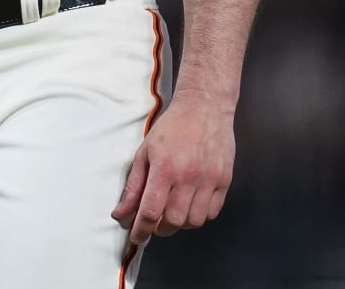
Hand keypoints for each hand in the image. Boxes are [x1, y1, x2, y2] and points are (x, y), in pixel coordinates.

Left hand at [111, 94, 235, 246]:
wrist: (205, 107)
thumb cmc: (172, 127)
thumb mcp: (145, 151)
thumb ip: (133, 185)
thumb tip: (121, 212)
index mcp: (165, 169)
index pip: (151, 211)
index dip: (141, 230)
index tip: (136, 237)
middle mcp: (188, 177)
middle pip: (174, 221)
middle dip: (160, 228)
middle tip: (155, 222)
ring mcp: (209, 180)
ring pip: (194, 221)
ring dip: (181, 224)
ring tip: (173, 213)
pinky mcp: (224, 180)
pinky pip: (212, 212)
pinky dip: (199, 216)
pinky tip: (191, 205)